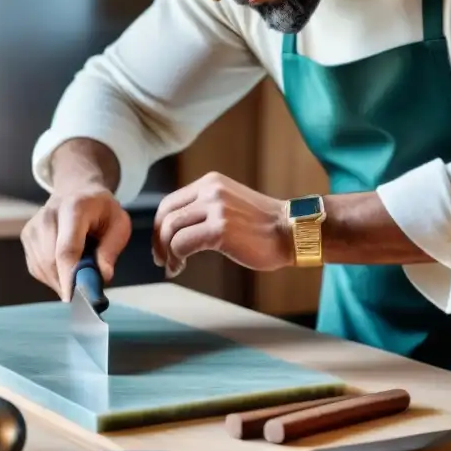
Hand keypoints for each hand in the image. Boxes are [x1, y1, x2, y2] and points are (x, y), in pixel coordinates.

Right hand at [21, 186, 131, 299]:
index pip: (66, 249)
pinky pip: (37, 268)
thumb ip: (111, 249)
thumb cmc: (102, 210)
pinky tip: (66, 266)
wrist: (78, 191)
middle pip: (51, 262)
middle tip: (88, 288)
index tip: (75, 299)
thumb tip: (102, 276)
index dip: (69, 276)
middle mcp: (48, 216)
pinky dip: (52, 276)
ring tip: (80, 268)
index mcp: (74, 208)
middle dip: (68, 283)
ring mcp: (33, 226)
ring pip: (42, 268)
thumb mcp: (119, 224)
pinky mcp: (26, 237)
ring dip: (62, 280)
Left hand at [153, 172, 291, 276]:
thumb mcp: (230, 204)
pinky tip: (180, 267)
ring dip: (166, 251)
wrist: (292, 231)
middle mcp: (211, 190)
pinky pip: (182, 244)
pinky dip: (176, 258)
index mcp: (211, 183)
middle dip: (158, 240)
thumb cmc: (265, 226)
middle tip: (161, 258)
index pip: (171, 201)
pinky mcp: (219, 229)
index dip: (160, 225)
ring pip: (171, 230)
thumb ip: (206, 208)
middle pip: (166, 215)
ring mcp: (215, 208)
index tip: (161, 243)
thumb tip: (178, 228)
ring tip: (173, 266)